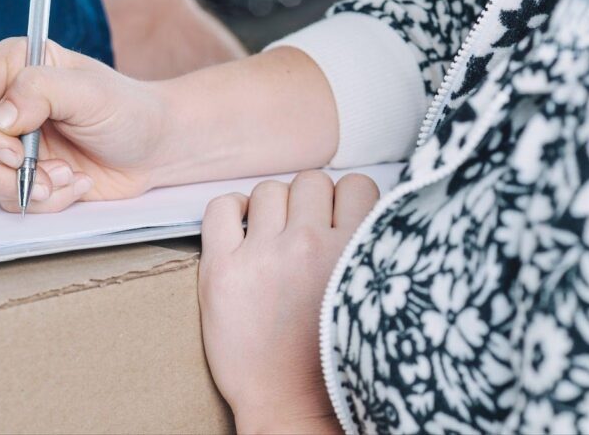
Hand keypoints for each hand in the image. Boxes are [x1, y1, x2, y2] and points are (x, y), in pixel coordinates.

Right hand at [0, 38, 167, 211]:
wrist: (154, 149)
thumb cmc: (129, 110)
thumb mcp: (91, 92)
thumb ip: (41, 92)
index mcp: (13, 66)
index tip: (14, 152)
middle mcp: (2, 102)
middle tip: (43, 175)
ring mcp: (6, 141)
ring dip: (19, 188)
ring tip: (65, 178)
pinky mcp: (17, 173)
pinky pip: (2, 197)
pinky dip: (39, 200)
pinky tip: (72, 184)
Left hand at [198, 171, 378, 433]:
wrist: (290, 406)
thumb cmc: (331, 358)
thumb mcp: (367, 296)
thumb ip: (367, 250)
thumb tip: (361, 207)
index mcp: (354, 252)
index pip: (357, 185)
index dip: (346, 201)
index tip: (337, 221)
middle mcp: (310, 245)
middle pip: (311, 181)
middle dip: (309, 203)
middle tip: (303, 233)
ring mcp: (264, 254)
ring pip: (270, 190)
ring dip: (272, 208)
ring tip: (272, 238)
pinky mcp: (222, 268)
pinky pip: (221, 206)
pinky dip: (229, 210)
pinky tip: (239, 230)